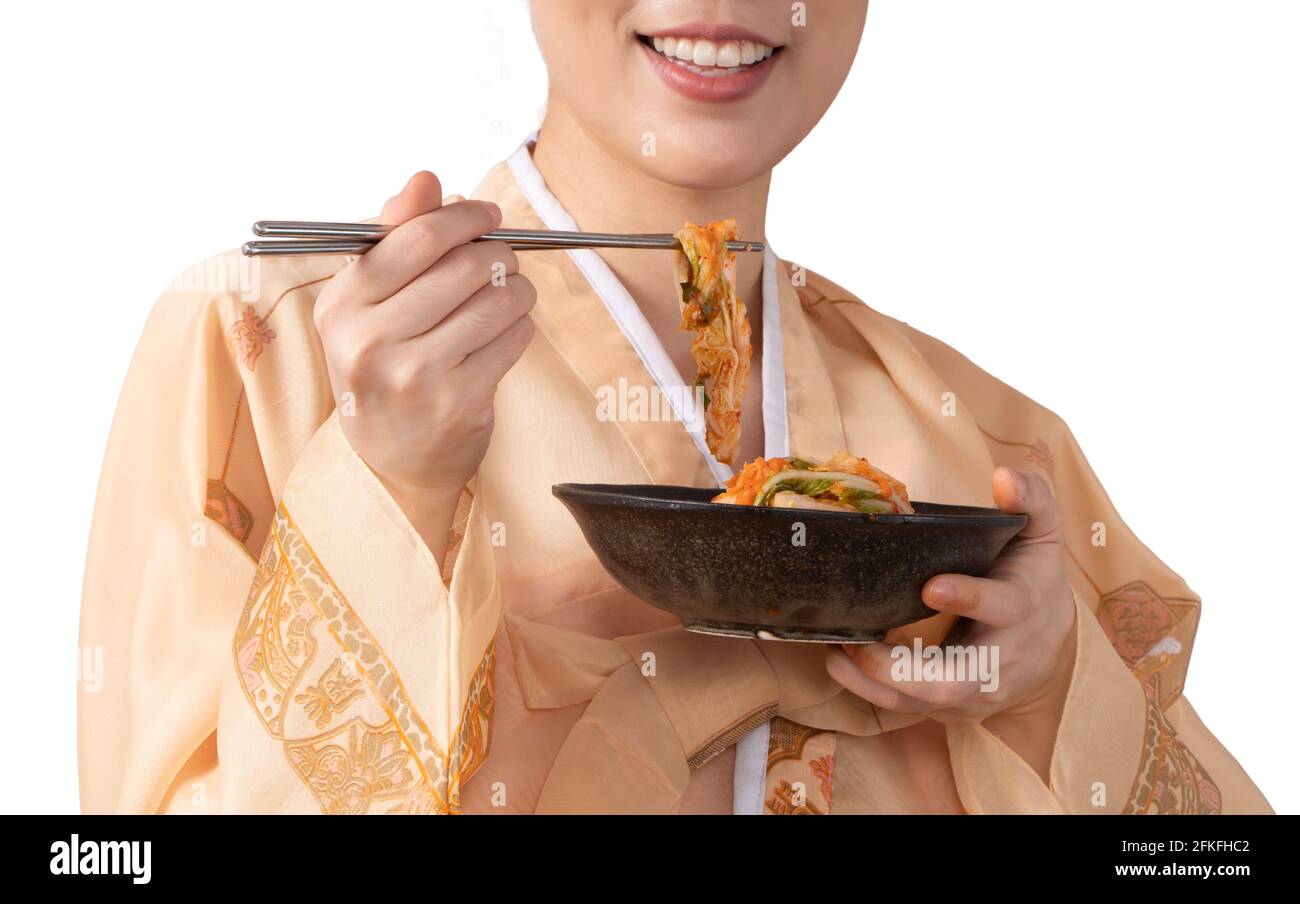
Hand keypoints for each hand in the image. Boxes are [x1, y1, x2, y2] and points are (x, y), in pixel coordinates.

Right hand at [313, 172, 536, 558]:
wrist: (392, 460)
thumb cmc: (384, 363)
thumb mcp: (369, 302)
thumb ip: (396, 236)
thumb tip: (426, 180)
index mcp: (341, 304)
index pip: (415, 239)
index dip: (464, 218)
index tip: (488, 214)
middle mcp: (369, 340)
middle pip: (465, 266)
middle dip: (498, 254)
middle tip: (503, 259)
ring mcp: (415, 376)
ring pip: (497, 301)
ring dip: (517, 289)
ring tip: (509, 294)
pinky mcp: (458, 403)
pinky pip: (513, 338)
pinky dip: (520, 327)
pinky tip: (506, 331)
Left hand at [825, 467, 1077, 778]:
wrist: (1051, 650)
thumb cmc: (1034, 580)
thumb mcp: (1042, 535)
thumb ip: (1031, 501)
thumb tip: (1005, 476)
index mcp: (1023, 608)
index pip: (1003, 608)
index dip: (969, 598)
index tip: (930, 586)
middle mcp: (1001, 659)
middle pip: (955, 680)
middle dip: (902, 668)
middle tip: (858, 639)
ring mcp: (977, 690)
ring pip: (925, 702)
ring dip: (875, 682)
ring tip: (837, 650)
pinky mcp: (954, 707)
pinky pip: (910, 710)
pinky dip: (871, 692)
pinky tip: (840, 663)